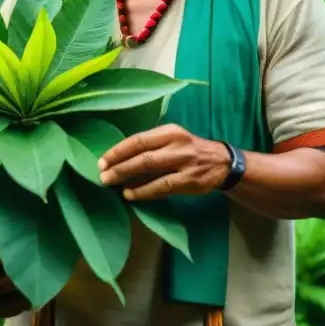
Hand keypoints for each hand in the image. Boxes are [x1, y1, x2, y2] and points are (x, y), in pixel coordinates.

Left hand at [98, 124, 231, 200]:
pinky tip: (131, 194)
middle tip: (102, 175)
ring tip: (111, 184)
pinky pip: (161, 186)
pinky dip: (143, 191)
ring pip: (150, 169)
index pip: (138, 139)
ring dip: (127, 177)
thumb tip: (119, 160)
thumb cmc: (190, 150)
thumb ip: (151, 147)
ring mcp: (184, 162)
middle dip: (119, 165)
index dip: (118, 150)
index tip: (102, 160)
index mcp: (170, 131)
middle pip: (142, 154)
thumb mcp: (173, 140)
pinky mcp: (189, 180)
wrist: (222, 162)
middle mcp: (177, 143)